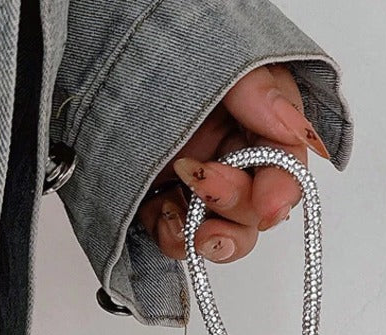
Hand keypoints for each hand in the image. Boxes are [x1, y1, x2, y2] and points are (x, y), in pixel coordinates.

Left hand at [136, 63, 329, 263]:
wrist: (91, 55)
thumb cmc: (155, 45)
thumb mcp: (215, 56)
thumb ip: (258, 90)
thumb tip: (293, 128)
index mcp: (258, 120)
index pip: (285, 164)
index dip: (282, 189)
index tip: (269, 205)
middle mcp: (232, 156)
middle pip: (256, 206)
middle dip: (236, 204)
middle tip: (203, 183)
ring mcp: (197, 184)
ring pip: (225, 233)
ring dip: (214, 239)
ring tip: (194, 233)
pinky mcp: (161, 202)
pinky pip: (177, 237)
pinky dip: (174, 238)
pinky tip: (163, 218)